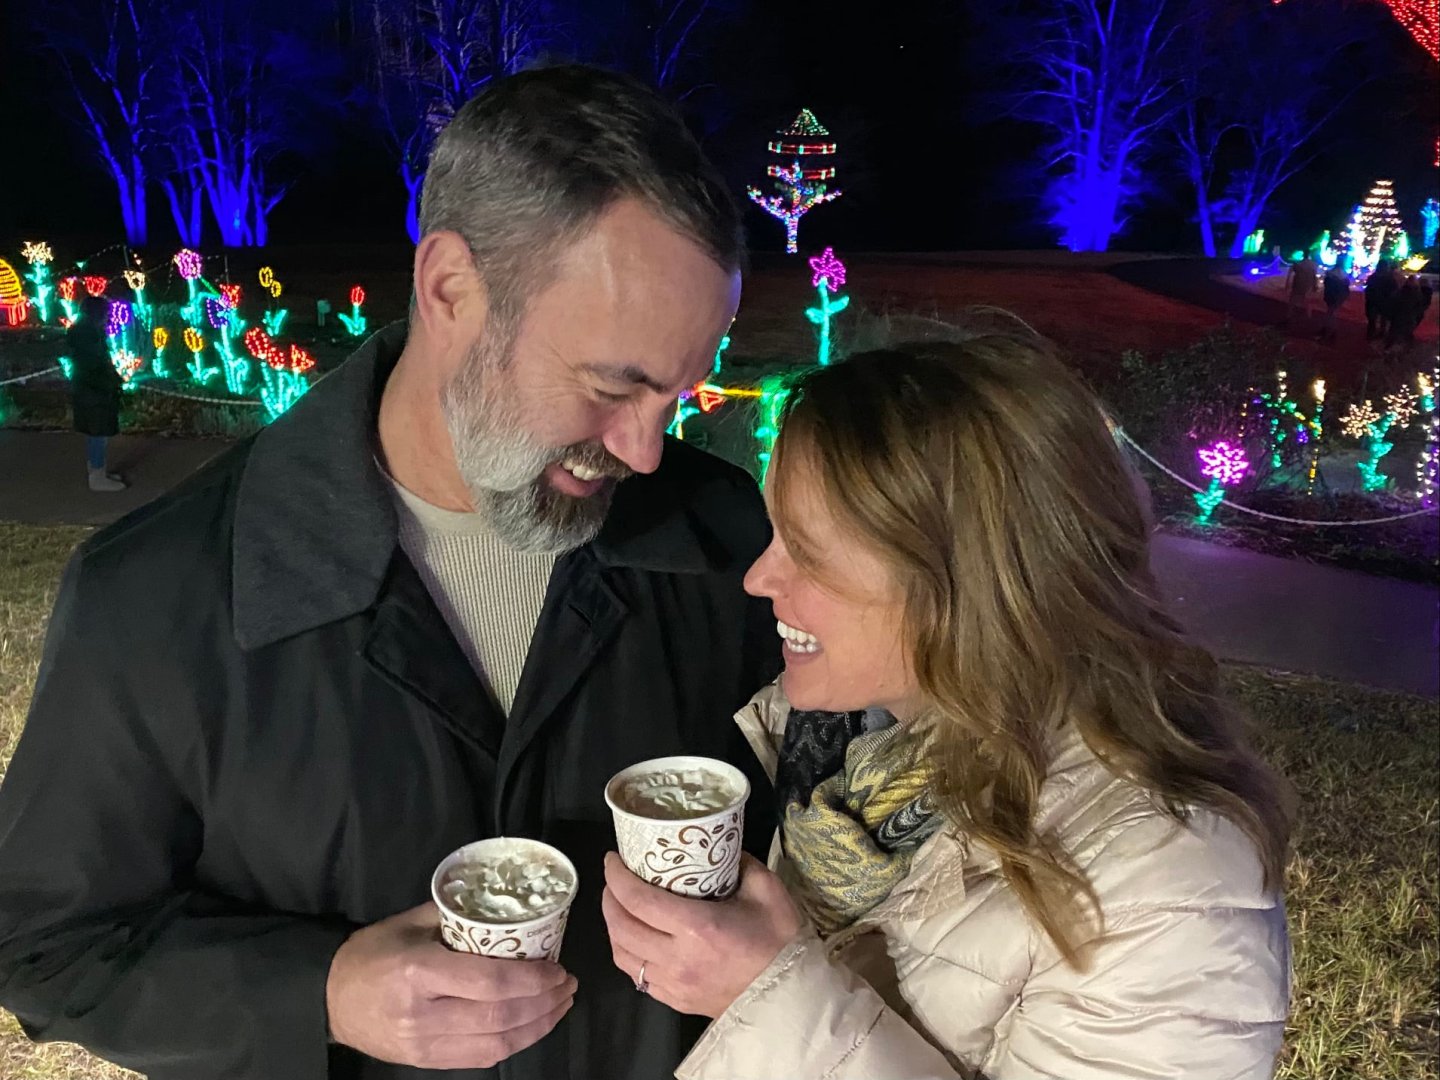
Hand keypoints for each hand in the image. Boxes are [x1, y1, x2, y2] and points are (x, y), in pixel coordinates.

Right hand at [326, 902, 575, 1068]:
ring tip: (560, 1004)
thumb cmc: (372, 953)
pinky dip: (514, 1043)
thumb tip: (508, 905)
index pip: (489, 982)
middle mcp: (422, 1014)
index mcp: (419, 972)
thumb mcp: (411, 922)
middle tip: (567, 984)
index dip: (532, 979)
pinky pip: (481, 1058)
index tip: (558, 967)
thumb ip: (458, 915)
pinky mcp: (426, 1062)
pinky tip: (532, 1025)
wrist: (330, 999)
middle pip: (499, 1017)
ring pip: (496, 1044)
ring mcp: (424, 1044)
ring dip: (537, 1026)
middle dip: (544, 1003)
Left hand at [602, 852, 803, 1018]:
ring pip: (622, 956)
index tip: (612, 859)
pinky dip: (628, 954)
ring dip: (614, 928)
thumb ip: (739, 862)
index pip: (638, 899)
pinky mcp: (676, 1002)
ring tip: (620, 907)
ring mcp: (674, 985)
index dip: (616, 877)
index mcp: (697, 927)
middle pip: (621, 927)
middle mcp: (677, 958)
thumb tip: (717, 846)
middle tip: (614, 880)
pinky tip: (636, 939)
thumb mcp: (766, 888)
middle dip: (609, 898)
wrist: (791, 994)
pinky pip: (637, 977)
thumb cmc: (779, 940)